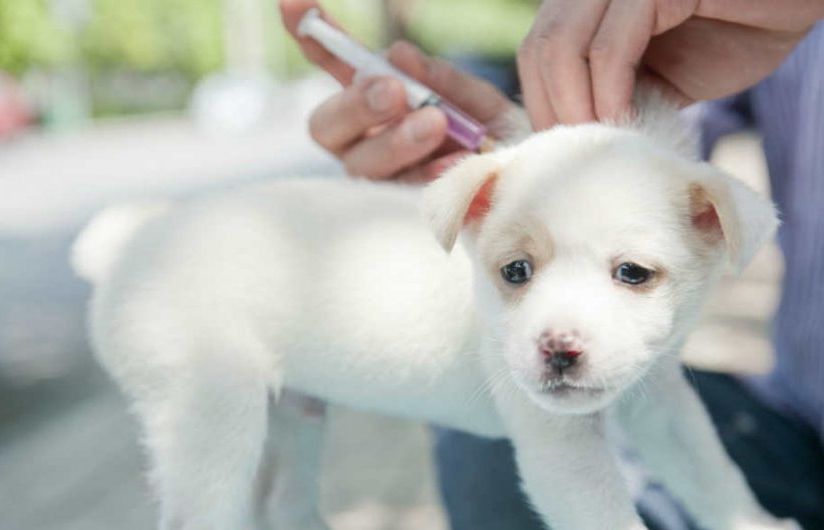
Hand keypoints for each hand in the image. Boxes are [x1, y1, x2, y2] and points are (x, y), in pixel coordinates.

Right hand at [279, 0, 514, 181]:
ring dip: (395, 139)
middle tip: (393, 90)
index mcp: (375, 105)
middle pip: (327, 126)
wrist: (530, 192)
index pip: (334, 66)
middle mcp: (365, 143)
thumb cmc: (496, 141)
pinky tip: (457, 161)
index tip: (293, 2)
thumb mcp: (479, 101)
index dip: (312, 36)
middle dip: (356, 105)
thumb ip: (442, 80)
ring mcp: (381, 181)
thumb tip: (397, 54)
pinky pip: (406, 195)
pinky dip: (432, 173)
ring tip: (436, 122)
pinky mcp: (403, 214)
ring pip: (361, 164)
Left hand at [518, 0, 823, 129]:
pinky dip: (607, 94)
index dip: (541, 102)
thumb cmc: (742, 28)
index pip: (537, 50)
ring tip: (600, 146)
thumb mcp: (666, 72)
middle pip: (539, 48)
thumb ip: (621, 92)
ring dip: (575, 107)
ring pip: (562, 46)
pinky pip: (610, 48)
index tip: (566, 151)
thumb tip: (581, 141)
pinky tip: (621, 123)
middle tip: (580, 156)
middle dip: (551, 110)